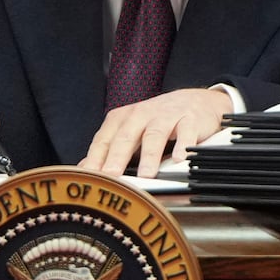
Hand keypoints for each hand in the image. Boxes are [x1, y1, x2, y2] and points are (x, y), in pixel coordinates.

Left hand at [81, 87, 231, 177]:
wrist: (195, 101)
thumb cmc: (158, 120)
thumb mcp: (131, 131)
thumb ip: (108, 149)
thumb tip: (84, 169)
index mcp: (122, 119)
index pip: (104, 140)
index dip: (95, 159)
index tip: (91, 179)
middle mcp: (141, 115)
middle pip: (126, 137)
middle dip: (117, 157)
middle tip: (112, 176)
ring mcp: (166, 116)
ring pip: (154, 135)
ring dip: (149, 155)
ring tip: (146, 175)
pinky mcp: (189, 119)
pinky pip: (186, 132)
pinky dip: (183, 145)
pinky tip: (180, 159)